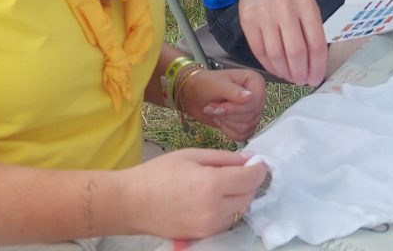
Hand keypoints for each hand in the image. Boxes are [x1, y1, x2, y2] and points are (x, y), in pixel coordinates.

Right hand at [126, 147, 266, 238]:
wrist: (132, 203)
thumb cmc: (159, 173)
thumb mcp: (192, 155)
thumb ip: (223, 158)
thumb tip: (248, 160)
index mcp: (212, 185)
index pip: (250, 179)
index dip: (259, 168)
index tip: (259, 161)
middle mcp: (214, 210)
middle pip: (248, 197)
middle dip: (250, 182)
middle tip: (243, 169)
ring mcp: (208, 228)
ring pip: (239, 212)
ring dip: (240, 197)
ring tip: (227, 183)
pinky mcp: (201, 237)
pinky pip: (226, 222)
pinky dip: (229, 209)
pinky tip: (216, 198)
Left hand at [180, 67, 265, 140]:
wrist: (195, 96)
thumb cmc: (205, 85)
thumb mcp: (217, 85)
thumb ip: (233, 91)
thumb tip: (249, 96)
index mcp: (254, 81)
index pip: (254, 102)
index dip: (236, 108)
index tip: (220, 105)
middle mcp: (256, 95)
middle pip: (251, 116)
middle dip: (228, 115)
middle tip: (214, 107)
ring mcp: (252, 111)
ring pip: (247, 127)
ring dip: (227, 122)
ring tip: (216, 112)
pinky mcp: (246, 124)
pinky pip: (243, 135)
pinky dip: (228, 130)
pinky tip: (221, 120)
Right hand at [238, 0, 326, 85]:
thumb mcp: (305, 6)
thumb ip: (311, 31)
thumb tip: (315, 65)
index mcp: (306, 5)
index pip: (316, 43)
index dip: (317, 67)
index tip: (316, 79)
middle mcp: (286, 8)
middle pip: (296, 52)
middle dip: (300, 73)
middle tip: (302, 81)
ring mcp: (265, 14)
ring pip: (276, 55)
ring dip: (285, 72)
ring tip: (290, 76)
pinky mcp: (248, 20)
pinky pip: (259, 51)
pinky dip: (269, 65)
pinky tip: (276, 68)